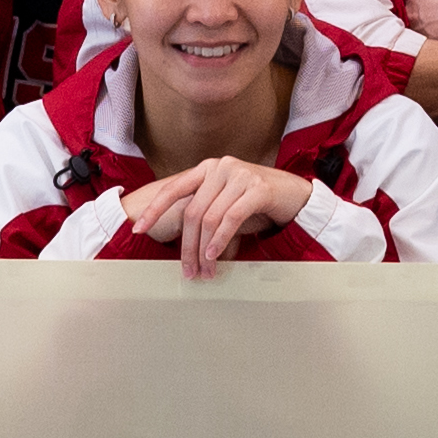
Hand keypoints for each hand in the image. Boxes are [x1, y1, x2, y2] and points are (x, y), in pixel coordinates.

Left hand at [124, 156, 317, 278]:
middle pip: (192, 211)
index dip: (155, 210)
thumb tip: (183, 243)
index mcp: (208, 168)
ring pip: (209, 218)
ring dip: (204, 250)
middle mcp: (220, 167)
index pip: (174, 189)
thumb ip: (206, 210)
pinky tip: (215, 256)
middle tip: (188, 271)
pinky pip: (231, 218)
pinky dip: (220, 240)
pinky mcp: (257, 187)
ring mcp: (239, 174)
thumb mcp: (227, 202)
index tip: (139, 230)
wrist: (297, 196)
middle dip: (187, 246)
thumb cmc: (259, 202)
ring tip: (205, 271)